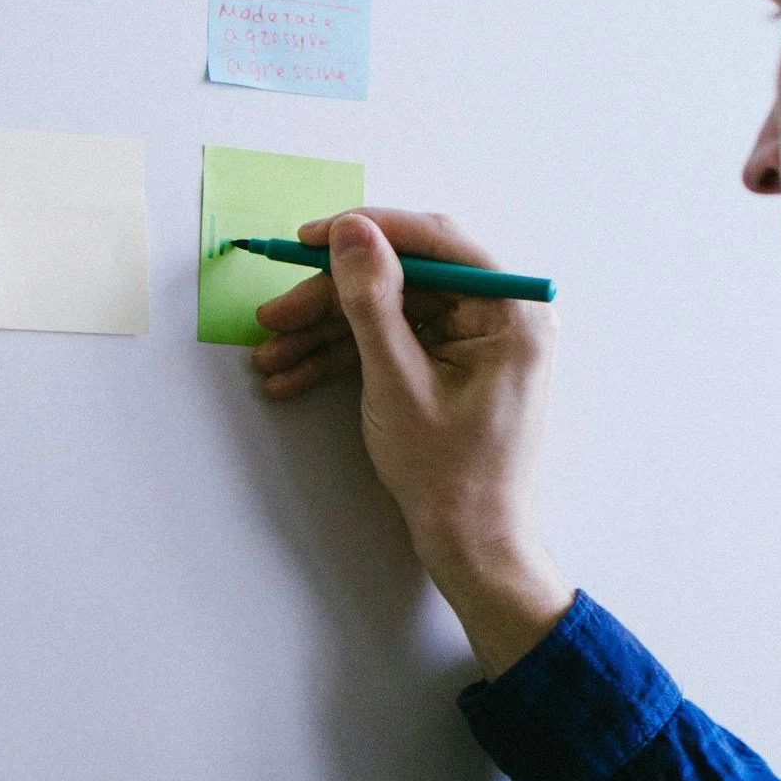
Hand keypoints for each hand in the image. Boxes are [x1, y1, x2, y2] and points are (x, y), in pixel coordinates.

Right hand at [252, 209, 573, 676]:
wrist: (471, 549)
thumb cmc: (450, 476)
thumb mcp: (398, 383)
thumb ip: (372, 302)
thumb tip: (351, 231)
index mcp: (511, 313)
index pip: (436, 242)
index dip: (368, 232)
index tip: (309, 238)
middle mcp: (498, 317)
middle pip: (403, 279)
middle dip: (331, 298)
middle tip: (274, 313)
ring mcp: (472, 343)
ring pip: (388, 313)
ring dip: (326, 333)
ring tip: (269, 355)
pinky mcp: (449, 366)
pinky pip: (391, 344)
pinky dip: (343, 359)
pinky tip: (292, 376)